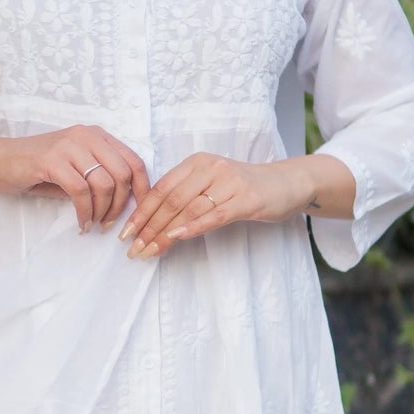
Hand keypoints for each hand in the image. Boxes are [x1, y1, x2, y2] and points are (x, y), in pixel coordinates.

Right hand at [0, 124, 151, 233]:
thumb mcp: (71, 167)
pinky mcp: (51, 161)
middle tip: (109, 223)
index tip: (139, 212)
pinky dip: (84, 213)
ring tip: (93, 223)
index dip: (143, 189)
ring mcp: (68, 146)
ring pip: (104, 183)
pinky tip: (81, 223)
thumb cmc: (32, 167)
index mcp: (95, 135)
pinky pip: (80, 191)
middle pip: (123, 173)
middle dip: (121, 205)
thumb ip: (96, 178)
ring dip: (102, 211)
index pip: (133, 160)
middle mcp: (86, 135)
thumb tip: (121, 203)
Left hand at [118, 153, 317, 257]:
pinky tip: (176, 237)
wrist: (287, 183)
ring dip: (165, 233)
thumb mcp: (211, 184)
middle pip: (171, 200)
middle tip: (133, 249)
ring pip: (188, 209)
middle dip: (149, 227)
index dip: (141, 211)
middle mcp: (210, 168)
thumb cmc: (244, 188)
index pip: (161, 188)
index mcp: (197, 162)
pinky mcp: (246, 199)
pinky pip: (214, 215)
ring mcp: (229, 182)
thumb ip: (185, 195)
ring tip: (149, 251)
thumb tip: (150, 222)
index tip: (126, 233)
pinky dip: (193, 227)